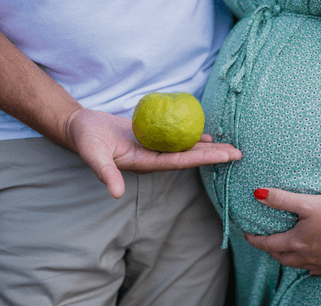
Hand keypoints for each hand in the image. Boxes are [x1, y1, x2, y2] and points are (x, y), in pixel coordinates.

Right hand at [65, 108, 241, 198]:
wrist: (81, 127)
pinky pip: (176, 136)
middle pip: (189, 157)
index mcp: (145, 164)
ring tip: (229, 146)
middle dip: (214, 156)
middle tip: (239, 153)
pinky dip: (192, 136)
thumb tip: (116, 193)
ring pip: (186, 148)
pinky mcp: (152, 136)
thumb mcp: (93, 155)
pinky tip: (207, 135)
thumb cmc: (86, 139)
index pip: (180, 163)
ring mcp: (154, 147)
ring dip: (207, 147)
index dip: (203, 159)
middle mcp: (153, 158)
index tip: (226, 156)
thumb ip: (105, 173)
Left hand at [245, 188, 320, 275]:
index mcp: (297, 241)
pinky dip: (309, 267)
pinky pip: (318, 271)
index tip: (247, 235)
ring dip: (287, 259)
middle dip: (270, 250)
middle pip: (282, 257)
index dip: (255, 240)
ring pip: (298, 265)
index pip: (269, 244)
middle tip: (265, 242)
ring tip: (284, 251)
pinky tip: (310, 266)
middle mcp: (307, 256)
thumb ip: (280, 199)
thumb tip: (257, 195)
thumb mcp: (305, 203)